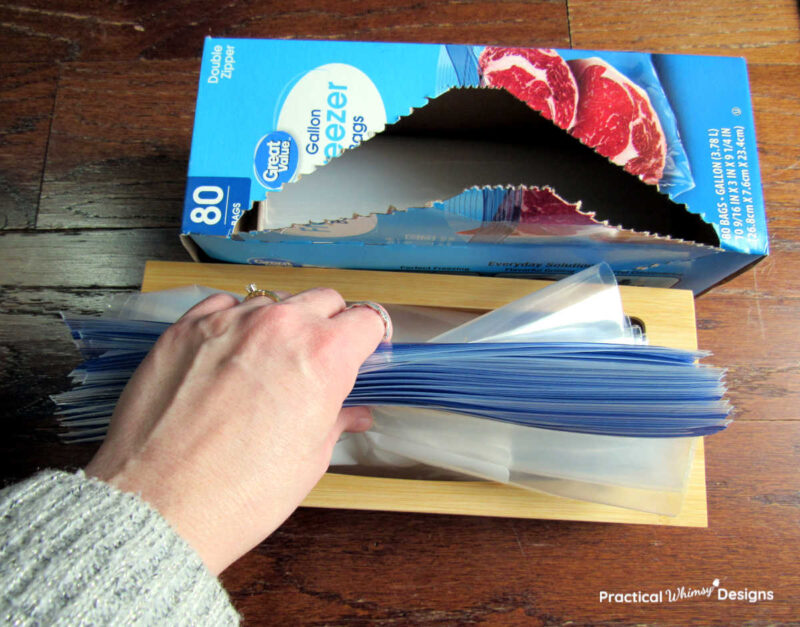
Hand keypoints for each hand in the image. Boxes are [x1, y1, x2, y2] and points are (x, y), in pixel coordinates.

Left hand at [85, 288, 388, 573]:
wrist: (159, 505)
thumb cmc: (241, 493)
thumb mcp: (309, 461)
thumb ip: (335, 420)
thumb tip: (353, 413)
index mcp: (324, 355)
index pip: (367, 320)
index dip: (368, 340)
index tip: (360, 354)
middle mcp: (280, 324)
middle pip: (323, 300)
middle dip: (328, 325)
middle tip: (315, 362)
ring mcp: (229, 320)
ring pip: (272, 301)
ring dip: (279, 324)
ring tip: (263, 364)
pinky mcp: (186, 327)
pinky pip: (222, 305)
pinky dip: (233, 322)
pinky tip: (225, 356)